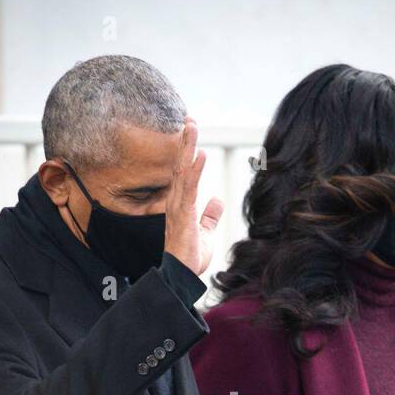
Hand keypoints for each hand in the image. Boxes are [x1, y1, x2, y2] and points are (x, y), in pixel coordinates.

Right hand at [163, 118, 224, 275]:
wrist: (181, 276)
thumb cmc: (190, 257)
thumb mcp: (204, 232)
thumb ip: (210, 216)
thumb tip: (217, 200)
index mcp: (182, 204)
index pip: (184, 173)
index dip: (187, 152)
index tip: (190, 131)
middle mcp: (177, 202)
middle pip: (180, 166)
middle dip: (185, 142)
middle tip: (189, 119)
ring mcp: (178, 207)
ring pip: (182, 172)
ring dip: (187, 148)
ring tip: (191, 126)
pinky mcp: (183, 216)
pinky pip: (189, 189)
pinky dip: (194, 170)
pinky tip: (199, 155)